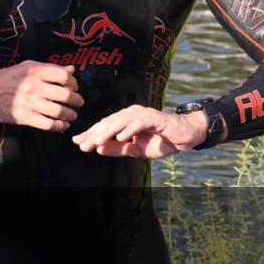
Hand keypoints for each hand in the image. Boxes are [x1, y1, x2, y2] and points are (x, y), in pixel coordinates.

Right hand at [0, 62, 83, 131]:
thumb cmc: (8, 78)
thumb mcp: (27, 67)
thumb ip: (50, 68)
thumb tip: (71, 70)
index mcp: (34, 72)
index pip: (64, 76)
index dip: (74, 82)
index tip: (74, 87)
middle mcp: (33, 87)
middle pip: (65, 95)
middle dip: (76, 100)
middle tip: (78, 102)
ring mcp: (29, 103)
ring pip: (59, 112)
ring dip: (71, 115)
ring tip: (72, 115)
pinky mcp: (24, 117)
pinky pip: (48, 124)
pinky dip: (59, 126)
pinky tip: (62, 125)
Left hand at [72, 105, 207, 158]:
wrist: (187, 136)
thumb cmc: (161, 141)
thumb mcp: (137, 150)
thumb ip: (119, 149)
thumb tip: (98, 149)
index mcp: (125, 120)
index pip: (104, 126)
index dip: (90, 134)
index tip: (77, 142)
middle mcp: (131, 114)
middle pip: (109, 122)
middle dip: (94, 134)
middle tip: (82, 144)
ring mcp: (142, 114)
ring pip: (120, 121)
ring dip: (107, 132)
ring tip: (96, 141)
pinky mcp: (155, 118)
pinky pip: (139, 123)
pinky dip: (129, 129)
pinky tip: (120, 137)